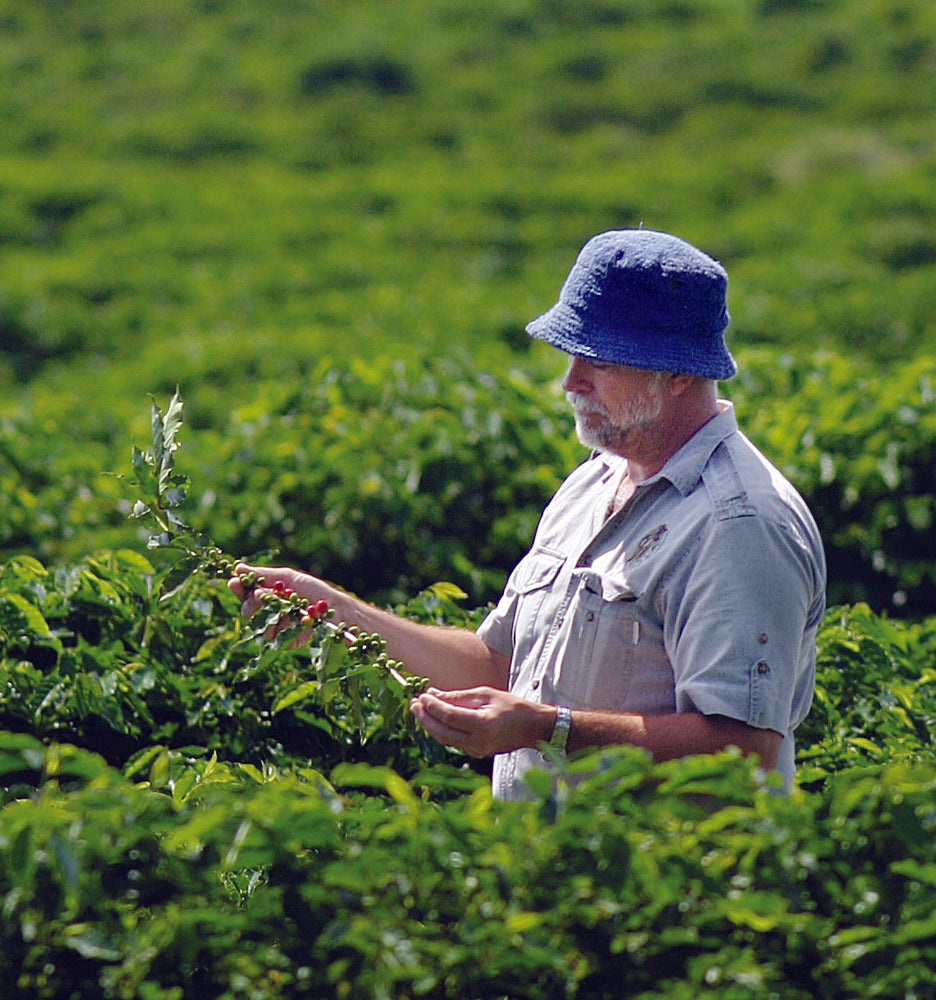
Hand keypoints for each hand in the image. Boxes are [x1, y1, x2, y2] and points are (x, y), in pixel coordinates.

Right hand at [228, 562, 330, 645]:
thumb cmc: (314, 591)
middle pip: (247, 609)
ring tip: (281, 603)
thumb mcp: (288, 577)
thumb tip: (238, 568)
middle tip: (259, 594)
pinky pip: (271, 634)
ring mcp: (276, 628)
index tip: (234, 581)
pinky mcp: (284, 641)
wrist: (334, 609)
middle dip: (251, 600)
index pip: (247, 593)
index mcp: (269, 596)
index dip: (239, 588)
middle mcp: (270, 612)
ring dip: (266, 611)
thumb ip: (263, 575)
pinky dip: (279, 623)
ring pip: (257, 623)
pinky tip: (291, 616)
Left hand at [409, 686, 554, 757]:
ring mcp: (477, 750)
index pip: (450, 717)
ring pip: (445, 739)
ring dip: (430, 724)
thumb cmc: (512, 707)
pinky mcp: (476, 752)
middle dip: (425, 718)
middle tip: (413, 703)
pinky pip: (453, 741)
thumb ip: (459, 696)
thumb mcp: (486, 694)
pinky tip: (434, 718)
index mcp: (483, 725)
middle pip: (442, 732)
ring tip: (419, 709)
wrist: (532, 728)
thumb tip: (433, 693)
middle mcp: (478, 742)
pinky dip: (441, 729)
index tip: (422, 695)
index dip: (433, 706)